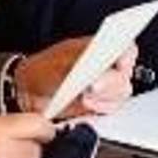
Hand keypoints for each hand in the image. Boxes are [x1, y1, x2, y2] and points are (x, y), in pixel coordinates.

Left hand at [14, 38, 136, 118]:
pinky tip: (86, 104)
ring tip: (85, 97)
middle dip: (111, 82)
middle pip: (125, 75)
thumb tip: (96, 70)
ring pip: (121, 94)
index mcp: (100, 48)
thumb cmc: (43, 71)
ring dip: (105, 97)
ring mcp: (104, 87)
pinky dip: (100, 108)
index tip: (120, 64)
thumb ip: (79, 66)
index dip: (127, 57)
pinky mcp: (100, 105)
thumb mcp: (58, 64)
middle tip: (93, 85)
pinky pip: (111, 108)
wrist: (30, 92)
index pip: (126, 49)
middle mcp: (106, 67)